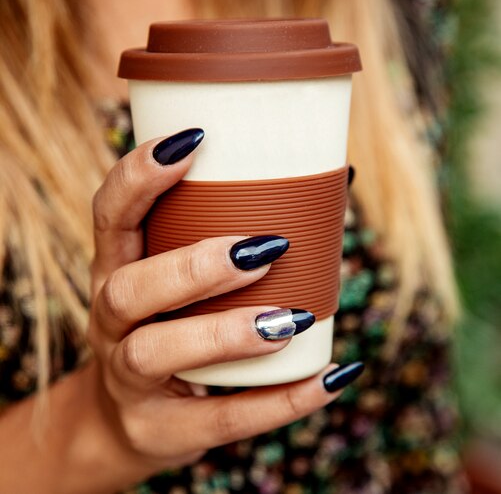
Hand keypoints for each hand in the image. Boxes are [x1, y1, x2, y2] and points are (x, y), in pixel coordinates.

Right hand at [87, 129, 360, 479]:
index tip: (195, 140)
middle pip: (131, 288)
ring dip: (224, 333)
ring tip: (289, 319)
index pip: (109, 214)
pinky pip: (218, 420)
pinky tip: (331, 375)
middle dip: (194, 266)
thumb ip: (235, 229)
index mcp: (116, 267)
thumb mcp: (178, 278)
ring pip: (156, 352)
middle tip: (263, 248)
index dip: (140, 176)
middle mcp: (110, 319)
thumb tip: (338, 178)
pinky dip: (280, 400)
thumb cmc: (170, 324)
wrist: (128, 421)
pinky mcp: (159, 430)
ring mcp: (128, 379)